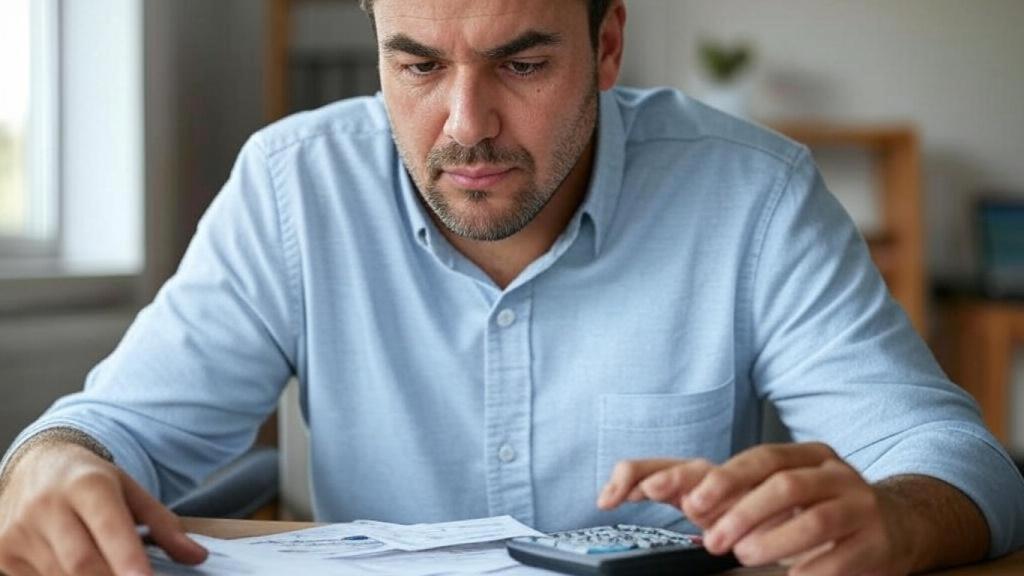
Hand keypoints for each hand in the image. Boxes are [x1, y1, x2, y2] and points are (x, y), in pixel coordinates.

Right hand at [0, 441, 206, 575]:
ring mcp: (20, 531)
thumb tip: (196, 556)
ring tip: (112, 571)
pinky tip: (78, 570)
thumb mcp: (130, 490)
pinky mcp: (4, 552)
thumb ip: (163, 525)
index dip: (127, 559)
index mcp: (87, 484)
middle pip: (83, 564)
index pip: (109, 528)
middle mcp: (48, 506)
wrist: (36, 465)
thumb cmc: (90, 481)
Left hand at [597, 443, 916, 575]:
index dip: (724, 479)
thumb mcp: (776, 491)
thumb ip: (729, 490)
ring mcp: (858, 503)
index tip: (690, 502)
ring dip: (771, 539)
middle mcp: (833, 471)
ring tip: (744, 554)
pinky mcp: (876, 539)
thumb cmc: (816, 508)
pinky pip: (839, 555)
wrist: (896, 524)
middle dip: (742, 510)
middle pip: (784, 483)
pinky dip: (808, 569)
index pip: (759, 458)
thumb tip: (670, 492)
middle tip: (712, 539)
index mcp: (804, 454)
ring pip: (811, 517)